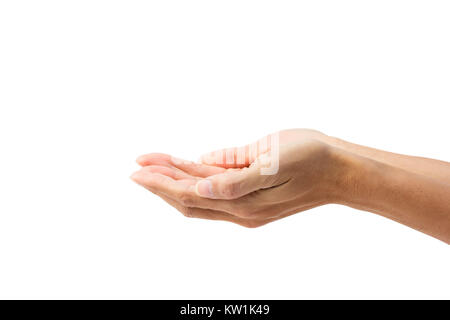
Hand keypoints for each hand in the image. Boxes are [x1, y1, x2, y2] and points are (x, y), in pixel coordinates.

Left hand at [131, 129, 345, 226]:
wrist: (341, 170)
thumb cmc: (311, 160)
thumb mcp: (272, 163)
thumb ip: (234, 179)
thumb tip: (199, 185)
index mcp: (243, 201)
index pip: (190, 193)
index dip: (162, 182)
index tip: (138, 169)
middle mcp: (241, 209)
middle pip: (189, 198)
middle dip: (161, 182)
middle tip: (138, 166)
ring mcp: (247, 205)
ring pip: (200, 196)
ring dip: (175, 182)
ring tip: (153, 166)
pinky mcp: (253, 198)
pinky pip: (216, 192)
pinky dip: (196, 181)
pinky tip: (186, 171)